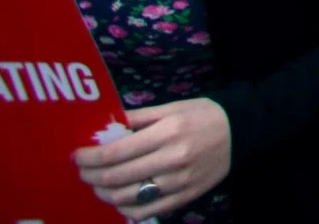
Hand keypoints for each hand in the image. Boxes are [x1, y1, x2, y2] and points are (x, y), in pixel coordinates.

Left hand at [73, 98, 230, 220]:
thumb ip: (138, 118)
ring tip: (97, 184)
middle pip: (116, 177)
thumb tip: (104, 128)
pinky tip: (119, 200)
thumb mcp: (172, 108)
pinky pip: (146, 211)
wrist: (241, 132)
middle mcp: (171, 160)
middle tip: (82, 171)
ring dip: (103, 193)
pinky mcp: (184, 197)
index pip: (115, 153)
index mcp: (167, 133)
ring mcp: (178, 182)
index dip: (89, 157)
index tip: (77, 156)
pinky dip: (125, 209)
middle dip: (90, 176)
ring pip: (127, 198)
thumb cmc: (204, 115)